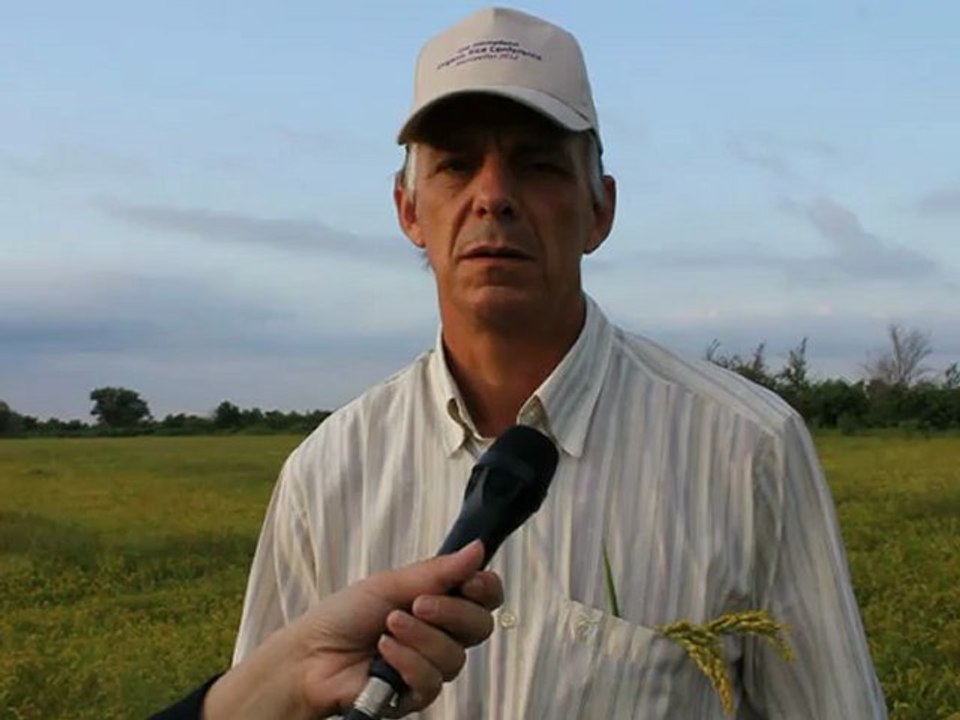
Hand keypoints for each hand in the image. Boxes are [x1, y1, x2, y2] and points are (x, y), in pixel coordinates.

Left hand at [203, 541, 502, 719]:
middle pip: (480, 626)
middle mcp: (443, 633)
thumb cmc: (346, 613)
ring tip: (388, 627)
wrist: (312, 654)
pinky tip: (384, 652)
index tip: (471, 582)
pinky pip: (433, 681)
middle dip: (452, 613)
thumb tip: (478, 548)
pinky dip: (409, 662)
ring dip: (421, 638)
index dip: (486, 589)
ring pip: (456, 656)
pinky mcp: (417, 694)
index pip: (486, 596)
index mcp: (440, 600)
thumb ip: (438, 571)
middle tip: (419, 604)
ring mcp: (432, 664)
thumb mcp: (391, 583)